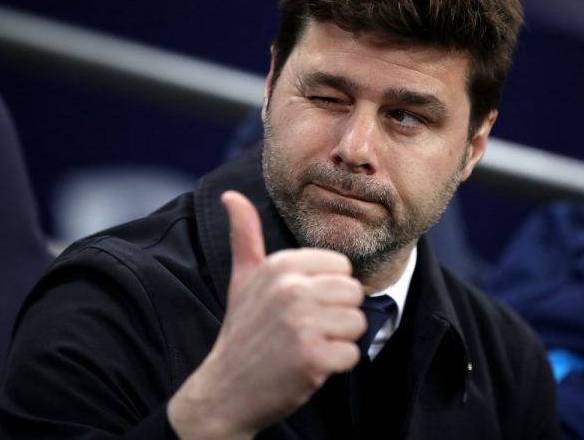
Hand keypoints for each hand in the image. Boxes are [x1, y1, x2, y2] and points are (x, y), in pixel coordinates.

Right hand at [168, 190, 365, 439]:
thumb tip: (231, 195)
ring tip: (307, 345)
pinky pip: (353, 354)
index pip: (341, 267)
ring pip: (358, 323)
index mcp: (280, 265)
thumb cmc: (243, 331)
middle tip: (304, 330)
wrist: (226, 389)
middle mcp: (291, 289)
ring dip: (338, 340)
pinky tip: (308, 366)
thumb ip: (245, 235)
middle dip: (336, 315)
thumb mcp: (242, 278)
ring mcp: (302, 324)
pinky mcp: (313, 358)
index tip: (300, 306)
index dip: (327, 290)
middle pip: (354, 293)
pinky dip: (335, 365)